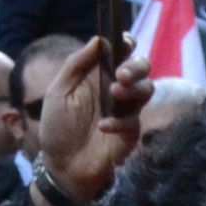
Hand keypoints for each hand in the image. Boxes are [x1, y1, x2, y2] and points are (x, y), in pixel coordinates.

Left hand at [33, 36, 152, 205]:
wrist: (61, 166)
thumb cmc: (57, 126)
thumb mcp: (58, 91)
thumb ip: (76, 64)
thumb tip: (99, 39)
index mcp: (99, 74)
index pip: (121, 52)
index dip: (127, 43)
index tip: (125, 41)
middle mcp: (117, 88)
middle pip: (141, 67)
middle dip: (136, 66)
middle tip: (121, 74)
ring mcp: (126, 110)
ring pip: (147, 89)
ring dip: (134, 88)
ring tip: (114, 94)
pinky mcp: (131, 132)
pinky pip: (134, 121)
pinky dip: (119, 122)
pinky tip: (103, 127)